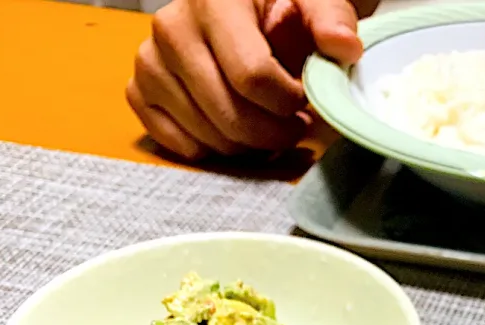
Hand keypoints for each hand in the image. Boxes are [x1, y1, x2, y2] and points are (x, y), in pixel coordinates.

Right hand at [127, 0, 376, 161]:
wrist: (241, 10)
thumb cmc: (280, 8)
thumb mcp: (311, 0)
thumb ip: (331, 18)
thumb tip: (345, 47)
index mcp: (213, 0)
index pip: (251, 76)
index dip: (286, 104)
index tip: (302, 101)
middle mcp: (171, 27)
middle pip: (228, 114)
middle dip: (271, 134)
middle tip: (292, 126)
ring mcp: (150, 60)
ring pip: (205, 135)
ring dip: (245, 145)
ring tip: (264, 123)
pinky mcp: (139, 88)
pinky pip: (174, 142)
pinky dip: (209, 149)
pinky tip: (231, 130)